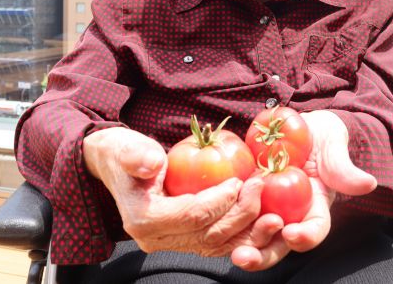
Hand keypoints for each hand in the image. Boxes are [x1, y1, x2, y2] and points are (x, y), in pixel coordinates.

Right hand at [83, 127, 282, 255]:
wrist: (118, 167)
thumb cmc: (124, 154)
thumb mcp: (125, 148)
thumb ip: (136, 155)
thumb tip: (151, 163)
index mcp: (145, 220)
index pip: (192, 216)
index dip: (220, 201)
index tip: (240, 181)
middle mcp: (158, 239)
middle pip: (210, 235)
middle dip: (242, 216)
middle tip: (262, 189)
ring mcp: (173, 243)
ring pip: (218, 245)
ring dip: (249, 234)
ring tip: (275, 218)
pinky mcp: (186, 240)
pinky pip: (219, 242)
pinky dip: (243, 235)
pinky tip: (263, 222)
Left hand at [231, 110, 376, 270]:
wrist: (299, 127)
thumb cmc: (323, 137)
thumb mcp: (334, 145)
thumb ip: (343, 166)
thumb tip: (367, 183)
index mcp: (316, 207)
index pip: (314, 229)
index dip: (305, 236)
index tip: (292, 234)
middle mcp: (291, 214)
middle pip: (279, 245)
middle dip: (263, 255)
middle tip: (245, 256)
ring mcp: (267, 208)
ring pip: (254, 237)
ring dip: (243, 247)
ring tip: (232, 252)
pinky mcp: (246, 198)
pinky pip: (234, 214)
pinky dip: (224, 220)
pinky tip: (212, 220)